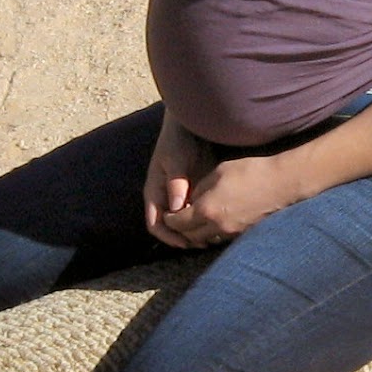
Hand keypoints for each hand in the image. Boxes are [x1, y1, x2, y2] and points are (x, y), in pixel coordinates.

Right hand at [143, 113, 216, 248]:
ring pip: (184, 223)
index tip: (185, 243)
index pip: (155, 224)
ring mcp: (178, 197)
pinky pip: (195, 213)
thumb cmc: (178, 141)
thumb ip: (176, 183)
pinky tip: (217, 223)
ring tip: (212, 238)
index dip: (168, 236)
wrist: (191, 128)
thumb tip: (177, 207)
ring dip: (195, 232)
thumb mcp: (176, 160)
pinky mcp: (192, 193)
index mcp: (154, 193)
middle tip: (203, 244)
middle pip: (170, 228)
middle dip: (184, 238)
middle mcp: (165, 199)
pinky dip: (203, 221)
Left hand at [161, 153, 297, 246]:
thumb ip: (200, 188)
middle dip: (181, 229)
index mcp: (206, 210)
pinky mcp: (244, 234)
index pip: (178, 222)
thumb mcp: (219, 172)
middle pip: (190, 237)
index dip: (170, 219)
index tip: (168, 213)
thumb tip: (192, 199)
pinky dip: (213, 234)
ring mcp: (232, 233)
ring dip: (198, 234)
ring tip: (196, 222)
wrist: (283, 182)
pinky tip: (215, 222)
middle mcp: (217, 226)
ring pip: (206, 240)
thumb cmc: (250, 171)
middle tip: (178, 220)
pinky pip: (221, 239)